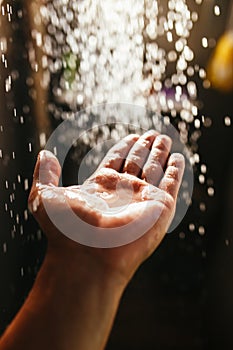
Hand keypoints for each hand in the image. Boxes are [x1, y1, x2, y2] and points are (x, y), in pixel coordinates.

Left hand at [28, 130, 184, 284]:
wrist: (88, 257)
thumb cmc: (65, 229)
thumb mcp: (43, 196)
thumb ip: (44, 173)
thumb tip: (44, 154)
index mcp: (100, 187)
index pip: (116, 160)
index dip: (124, 147)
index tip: (133, 136)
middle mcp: (123, 192)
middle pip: (137, 162)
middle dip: (145, 146)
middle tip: (153, 133)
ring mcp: (142, 199)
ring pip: (155, 169)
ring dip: (160, 153)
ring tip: (165, 138)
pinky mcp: (160, 207)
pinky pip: (171, 184)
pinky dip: (176, 171)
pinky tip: (178, 159)